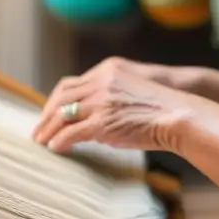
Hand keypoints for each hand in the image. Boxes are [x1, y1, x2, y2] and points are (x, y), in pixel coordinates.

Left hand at [31, 57, 192, 153]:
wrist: (179, 114)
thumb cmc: (162, 108)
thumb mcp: (132, 90)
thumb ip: (111, 97)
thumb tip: (93, 121)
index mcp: (108, 70)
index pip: (72, 83)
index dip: (57, 100)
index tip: (51, 113)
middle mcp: (101, 81)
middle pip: (61, 95)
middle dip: (46, 114)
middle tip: (39, 130)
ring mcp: (100, 101)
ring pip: (62, 114)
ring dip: (48, 129)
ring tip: (42, 141)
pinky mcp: (102, 122)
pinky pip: (70, 132)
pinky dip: (59, 141)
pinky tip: (55, 148)